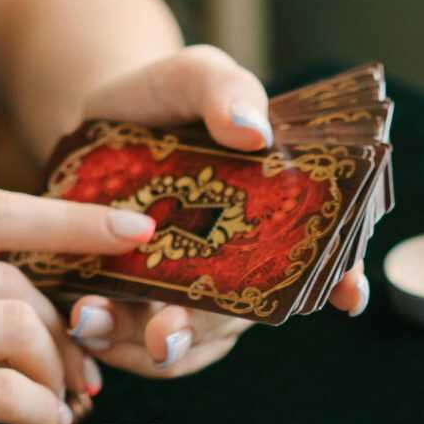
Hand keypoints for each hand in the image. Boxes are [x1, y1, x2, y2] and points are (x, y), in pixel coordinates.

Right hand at [0, 190, 144, 423]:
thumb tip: (44, 283)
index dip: (72, 221)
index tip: (134, 231)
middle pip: (12, 279)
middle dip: (65, 328)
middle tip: (85, 374)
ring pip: (15, 329)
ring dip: (55, 373)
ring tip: (60, 404)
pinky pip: (2, 392)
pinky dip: (38, 411)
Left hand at [58, 46, 369, 377]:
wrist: (96, 121)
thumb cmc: (163, 99)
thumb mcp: (193, 76)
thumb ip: (224, 90)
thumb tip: (254, 131)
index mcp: (277, 217)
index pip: (328, 258)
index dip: (343, 280)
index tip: (348, 293)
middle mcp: (243, 271)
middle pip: (239, 320)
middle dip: (200, 332)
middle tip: (164, 331)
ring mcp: (192, 298)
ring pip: (181, 344)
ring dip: (135, 344)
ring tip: (89, 318)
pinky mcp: (140, 312)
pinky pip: (131, 347)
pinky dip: (104, 341)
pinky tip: (75, 319)